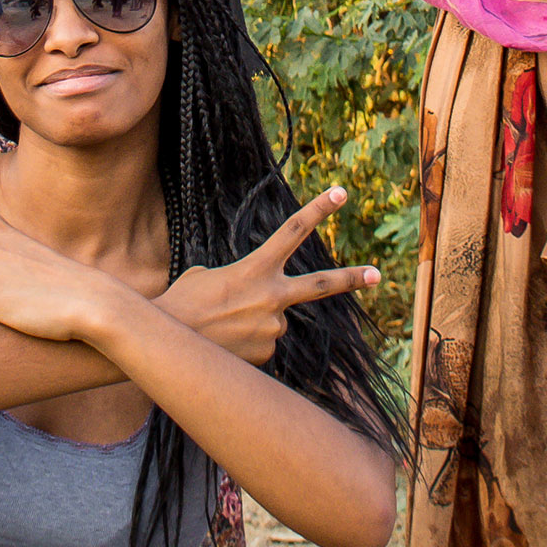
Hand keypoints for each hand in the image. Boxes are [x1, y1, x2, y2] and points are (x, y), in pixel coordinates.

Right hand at [158, 187, 378, 365]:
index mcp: (255, 268)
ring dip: (253, 321)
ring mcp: (273, 328)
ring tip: (222, 325)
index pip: (293, 231)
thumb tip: (261, 305)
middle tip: (377, 274)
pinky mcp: (267, 354)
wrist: (170, 342)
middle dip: (350, 279)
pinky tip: (225, 343)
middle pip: (319, 285)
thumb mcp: (208, 275)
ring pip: (274, 320)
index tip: (341, 192)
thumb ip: (243, 281)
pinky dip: (247, 343)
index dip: (318, 210)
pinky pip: (263, 344)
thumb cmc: (183, 301)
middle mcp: (272, 297)